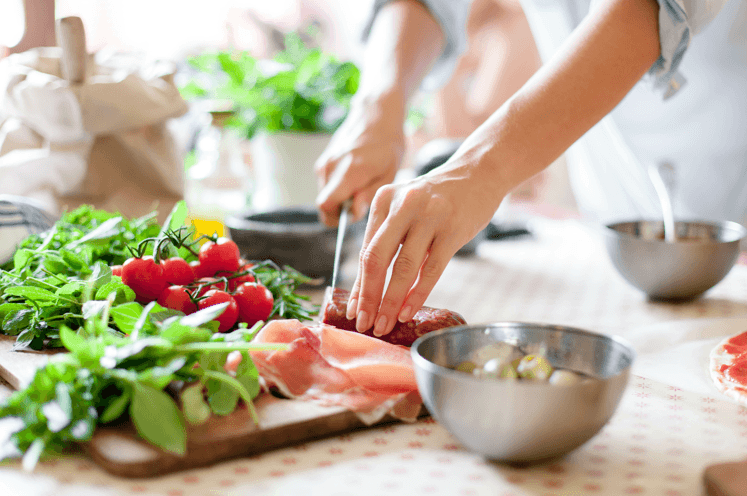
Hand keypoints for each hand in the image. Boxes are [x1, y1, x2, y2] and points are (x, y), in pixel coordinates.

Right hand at [315, 95, 405, 225]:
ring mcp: (324, 163)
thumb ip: (369, 195)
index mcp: (349, 171)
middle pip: (324, 204)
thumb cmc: (388, 145)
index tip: (354, 215)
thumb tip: (353, 214)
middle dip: (341, 209)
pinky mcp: (323, 161)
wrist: (376, 115)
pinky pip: (327, 184)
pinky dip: (338, 187)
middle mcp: (331, 167)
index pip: (325, 205)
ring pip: (326, 195)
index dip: (336, 218)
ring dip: (341, 197)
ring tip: (362, 184)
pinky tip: (355, 176)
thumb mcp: (389, 173)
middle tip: (362, 199)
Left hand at [346, 157, 503, 336]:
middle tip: (365, 323)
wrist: (479, 173)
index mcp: (384, 201)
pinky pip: (431, 270)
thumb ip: (387, 238)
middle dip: (369, 297)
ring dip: (391, 301)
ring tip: (385, 324)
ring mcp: (429, 217)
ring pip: (404, 268)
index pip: (366, 251)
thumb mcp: (405, 206)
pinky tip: (407, 311)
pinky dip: (417, 294)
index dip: (359, 284)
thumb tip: (368, 287)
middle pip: (377, 259)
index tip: (354, 310)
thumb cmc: (438, 198)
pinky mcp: (452, 229)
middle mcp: (402, 206)